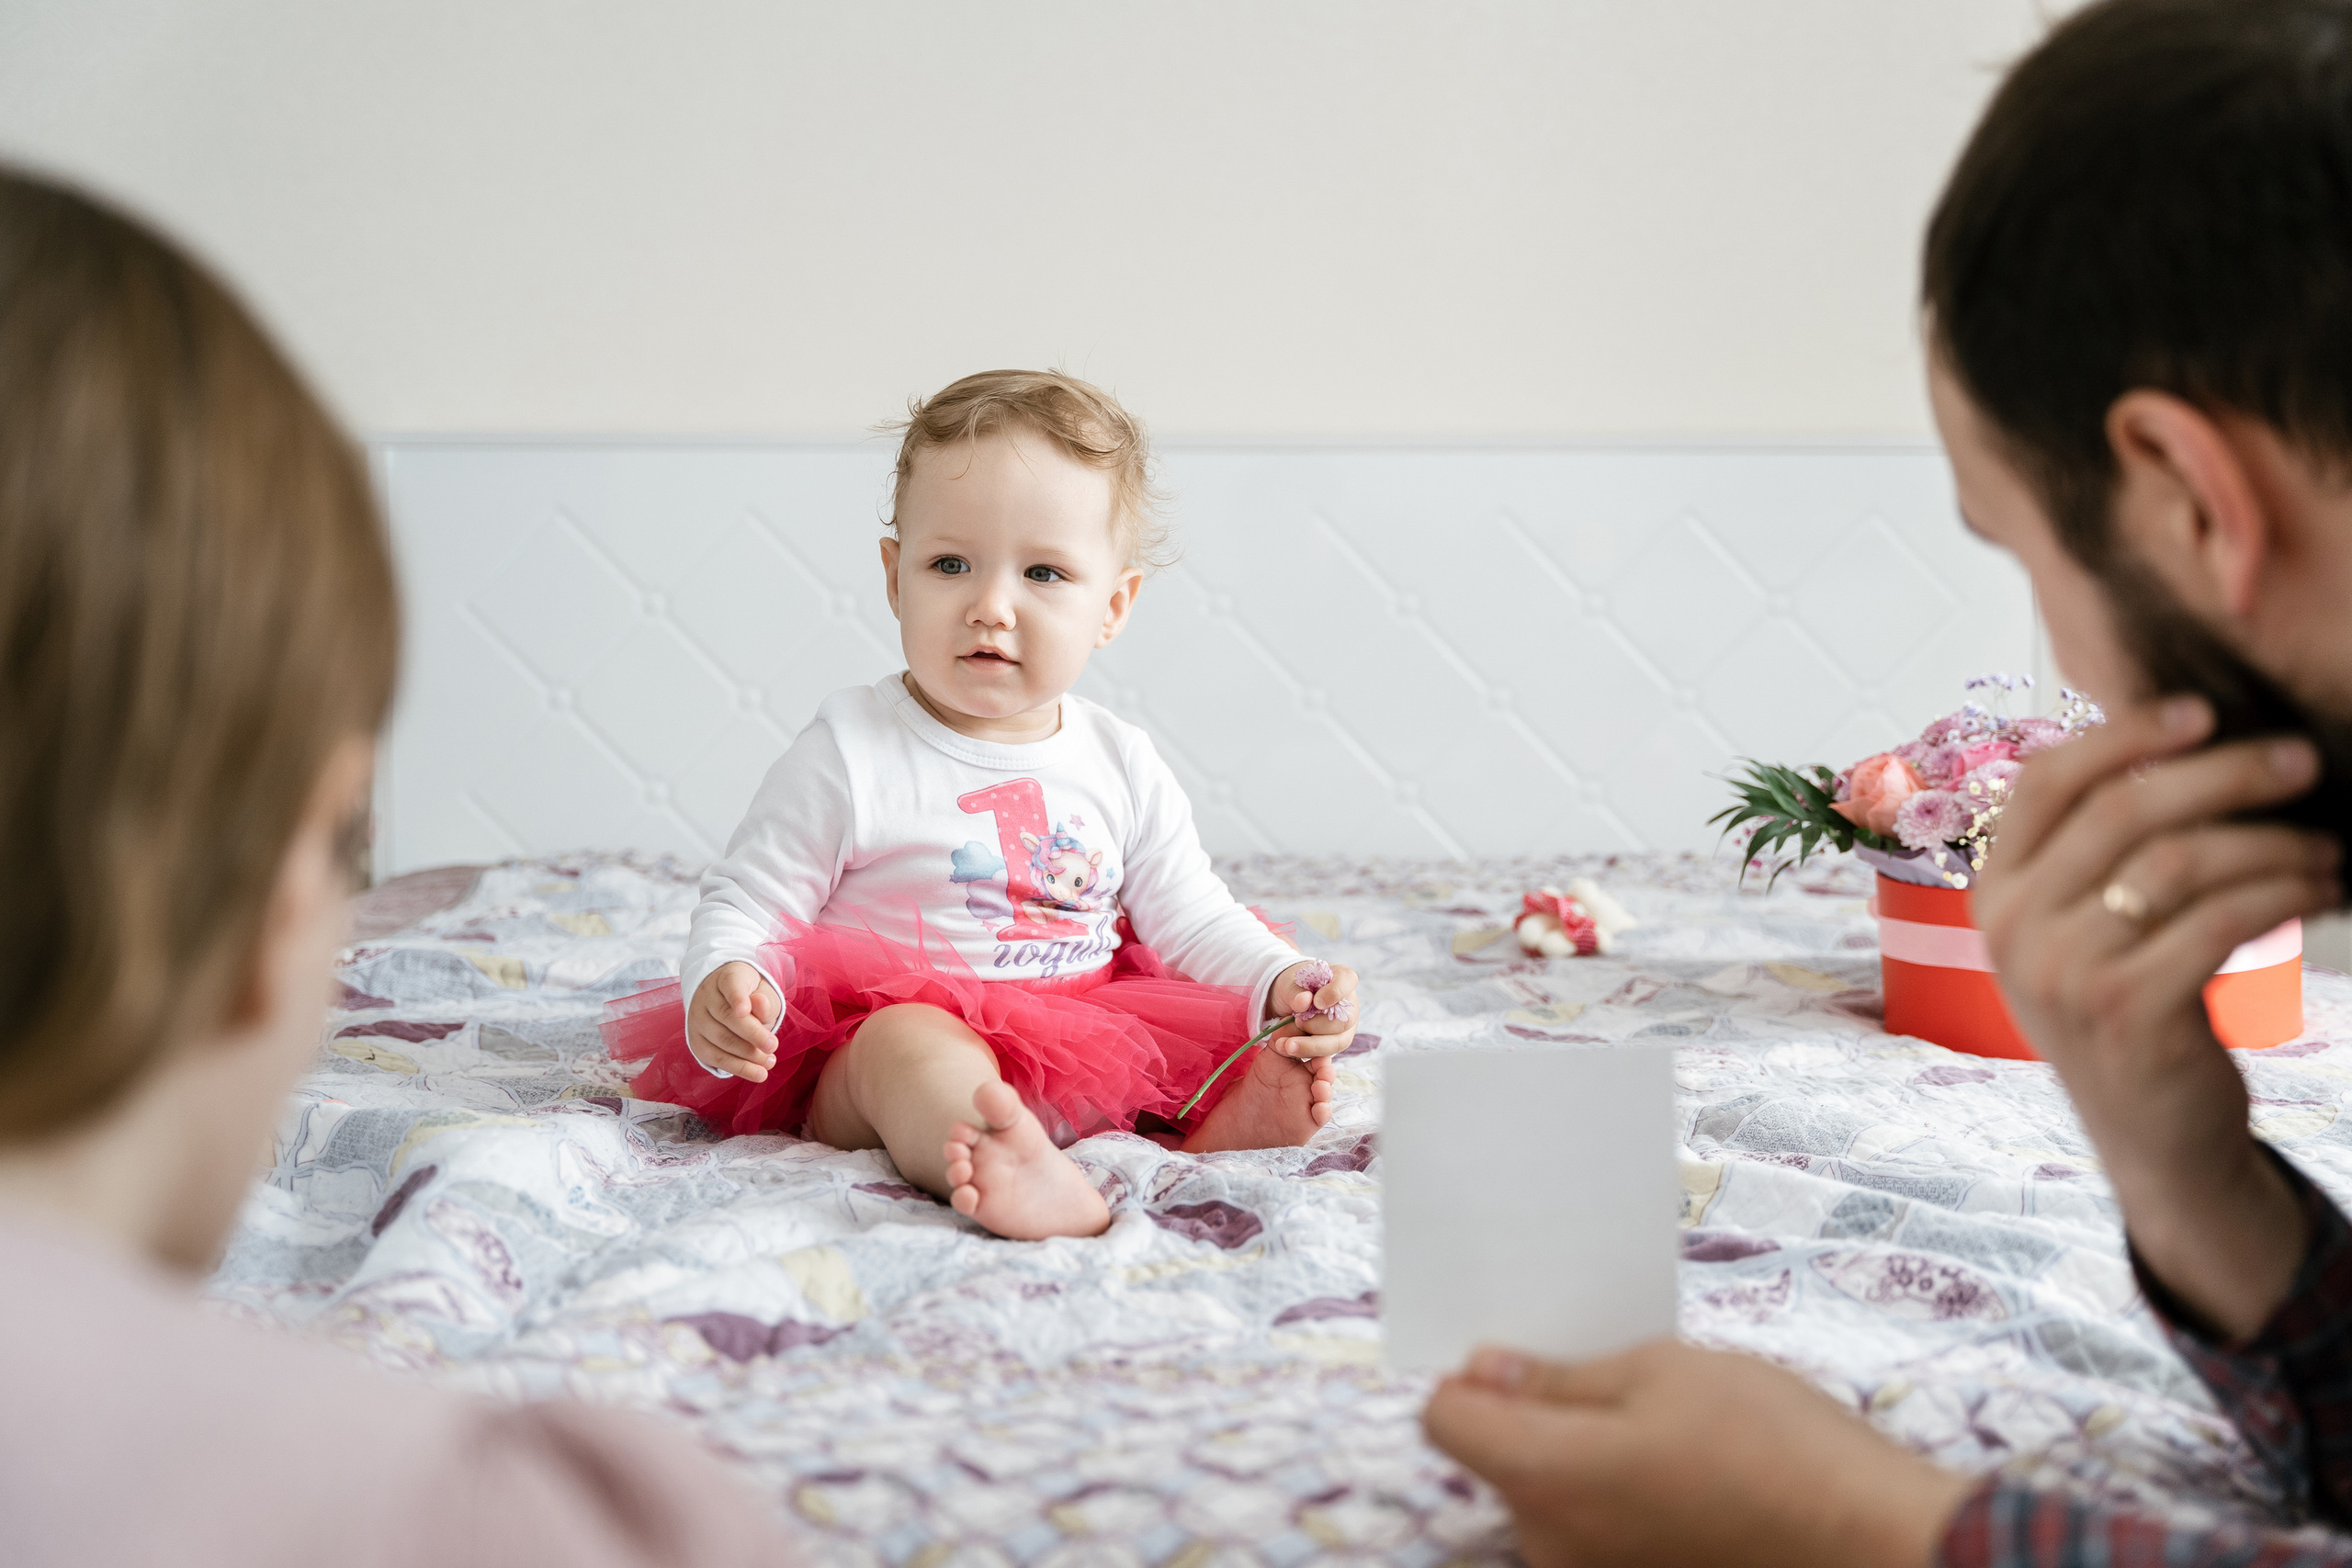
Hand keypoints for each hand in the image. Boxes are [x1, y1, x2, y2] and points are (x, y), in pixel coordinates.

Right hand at [689, 961, 780, 1080]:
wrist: (727, 1001)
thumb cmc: (751, 996)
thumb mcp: (763, 992)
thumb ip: (764, 1001)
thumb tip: (760, 1005)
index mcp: (726, 977)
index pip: (731, 985)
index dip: (737, 998)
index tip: (744, 1011)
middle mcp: (706, 997)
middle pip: (726, 1016)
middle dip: (752, 1034)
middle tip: (773, 1046)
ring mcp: (697, 1019)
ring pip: (719, 1040)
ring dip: (747, 1055)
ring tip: (770, 1062)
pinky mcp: (696, 1041)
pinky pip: (715, 1058)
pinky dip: (737, 1067)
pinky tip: (757, 1073)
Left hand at [1266, 959, 1358, 1057]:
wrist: (1286, 1002)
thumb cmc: (1292, 987)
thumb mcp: (1288, 984)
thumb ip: (1295, 992)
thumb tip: (1304, 1001)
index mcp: (1341, 978)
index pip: (1347, 981)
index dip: (1334, 993)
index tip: (1317, 1002)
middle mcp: (1348, 1004)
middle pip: (1344, 1020)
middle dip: (1316, 1025)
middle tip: (1296, 1021)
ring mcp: (1344, 1026)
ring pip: (1336, 1042)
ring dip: (1310, 1045)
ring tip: (1286, 1044)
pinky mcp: (1334, 1043)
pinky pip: (1325, 1053)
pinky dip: (1305, 1052)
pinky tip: (1288, 1049)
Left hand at [1421, 1340, 1970, 1567]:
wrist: (1874, 1542)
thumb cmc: (1771, 1440)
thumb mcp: (1661, 1371)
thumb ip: (1559, 1379)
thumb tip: (1481, 1372)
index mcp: (1544, 1475)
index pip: (1445, 1419)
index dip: (1472, 1379)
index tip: (1519, 1356)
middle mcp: (1548, 1544)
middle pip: (1501, 1462)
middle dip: (1538, 1417)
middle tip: (1617, 1380)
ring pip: (1551, 1498)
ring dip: (1584, 1461)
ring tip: (1668, 1430)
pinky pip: (1595, 1534)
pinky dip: (1618, 1502)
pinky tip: (1683, 1477)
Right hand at [1972, 695, 2337, 1336]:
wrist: (2152, 1133)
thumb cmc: (2131, 1007)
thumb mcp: (2084, 928)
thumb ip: (2097, 852)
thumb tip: (2182, 747)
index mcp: (1994, 891)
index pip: (2048, 782)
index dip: (2125, 737)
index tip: (2202, 713)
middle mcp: (2013, 927)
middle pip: (2124, 812)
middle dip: (2225, 775)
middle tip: (2299, 762)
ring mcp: (2063, 971)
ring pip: (2180, 862)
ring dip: (2272, 843)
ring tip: (2325, 847)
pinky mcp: (2127, 1010)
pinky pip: (2219, 920)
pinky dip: (2283, 893)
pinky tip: (2320, 890)